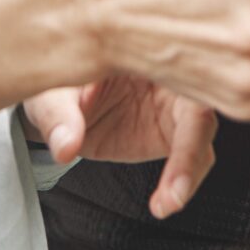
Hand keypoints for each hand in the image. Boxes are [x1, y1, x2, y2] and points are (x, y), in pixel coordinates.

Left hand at [22, 77, 217, 218]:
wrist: (55, 98)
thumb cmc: (55, 81)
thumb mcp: (47, 93)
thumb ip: (58, 116)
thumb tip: (65, 147)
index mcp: (144, 47)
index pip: (180, 68)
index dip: (184, 100)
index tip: (175, 140)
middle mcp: (170, 72)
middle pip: (201, 104)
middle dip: (192, 150)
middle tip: (172, 192)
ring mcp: (175, 102)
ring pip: (202, 134)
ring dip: (190, 171)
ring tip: (165, 202)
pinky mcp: (173, 129)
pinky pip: (193, 154)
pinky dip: (184, 180)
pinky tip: (163, 203)